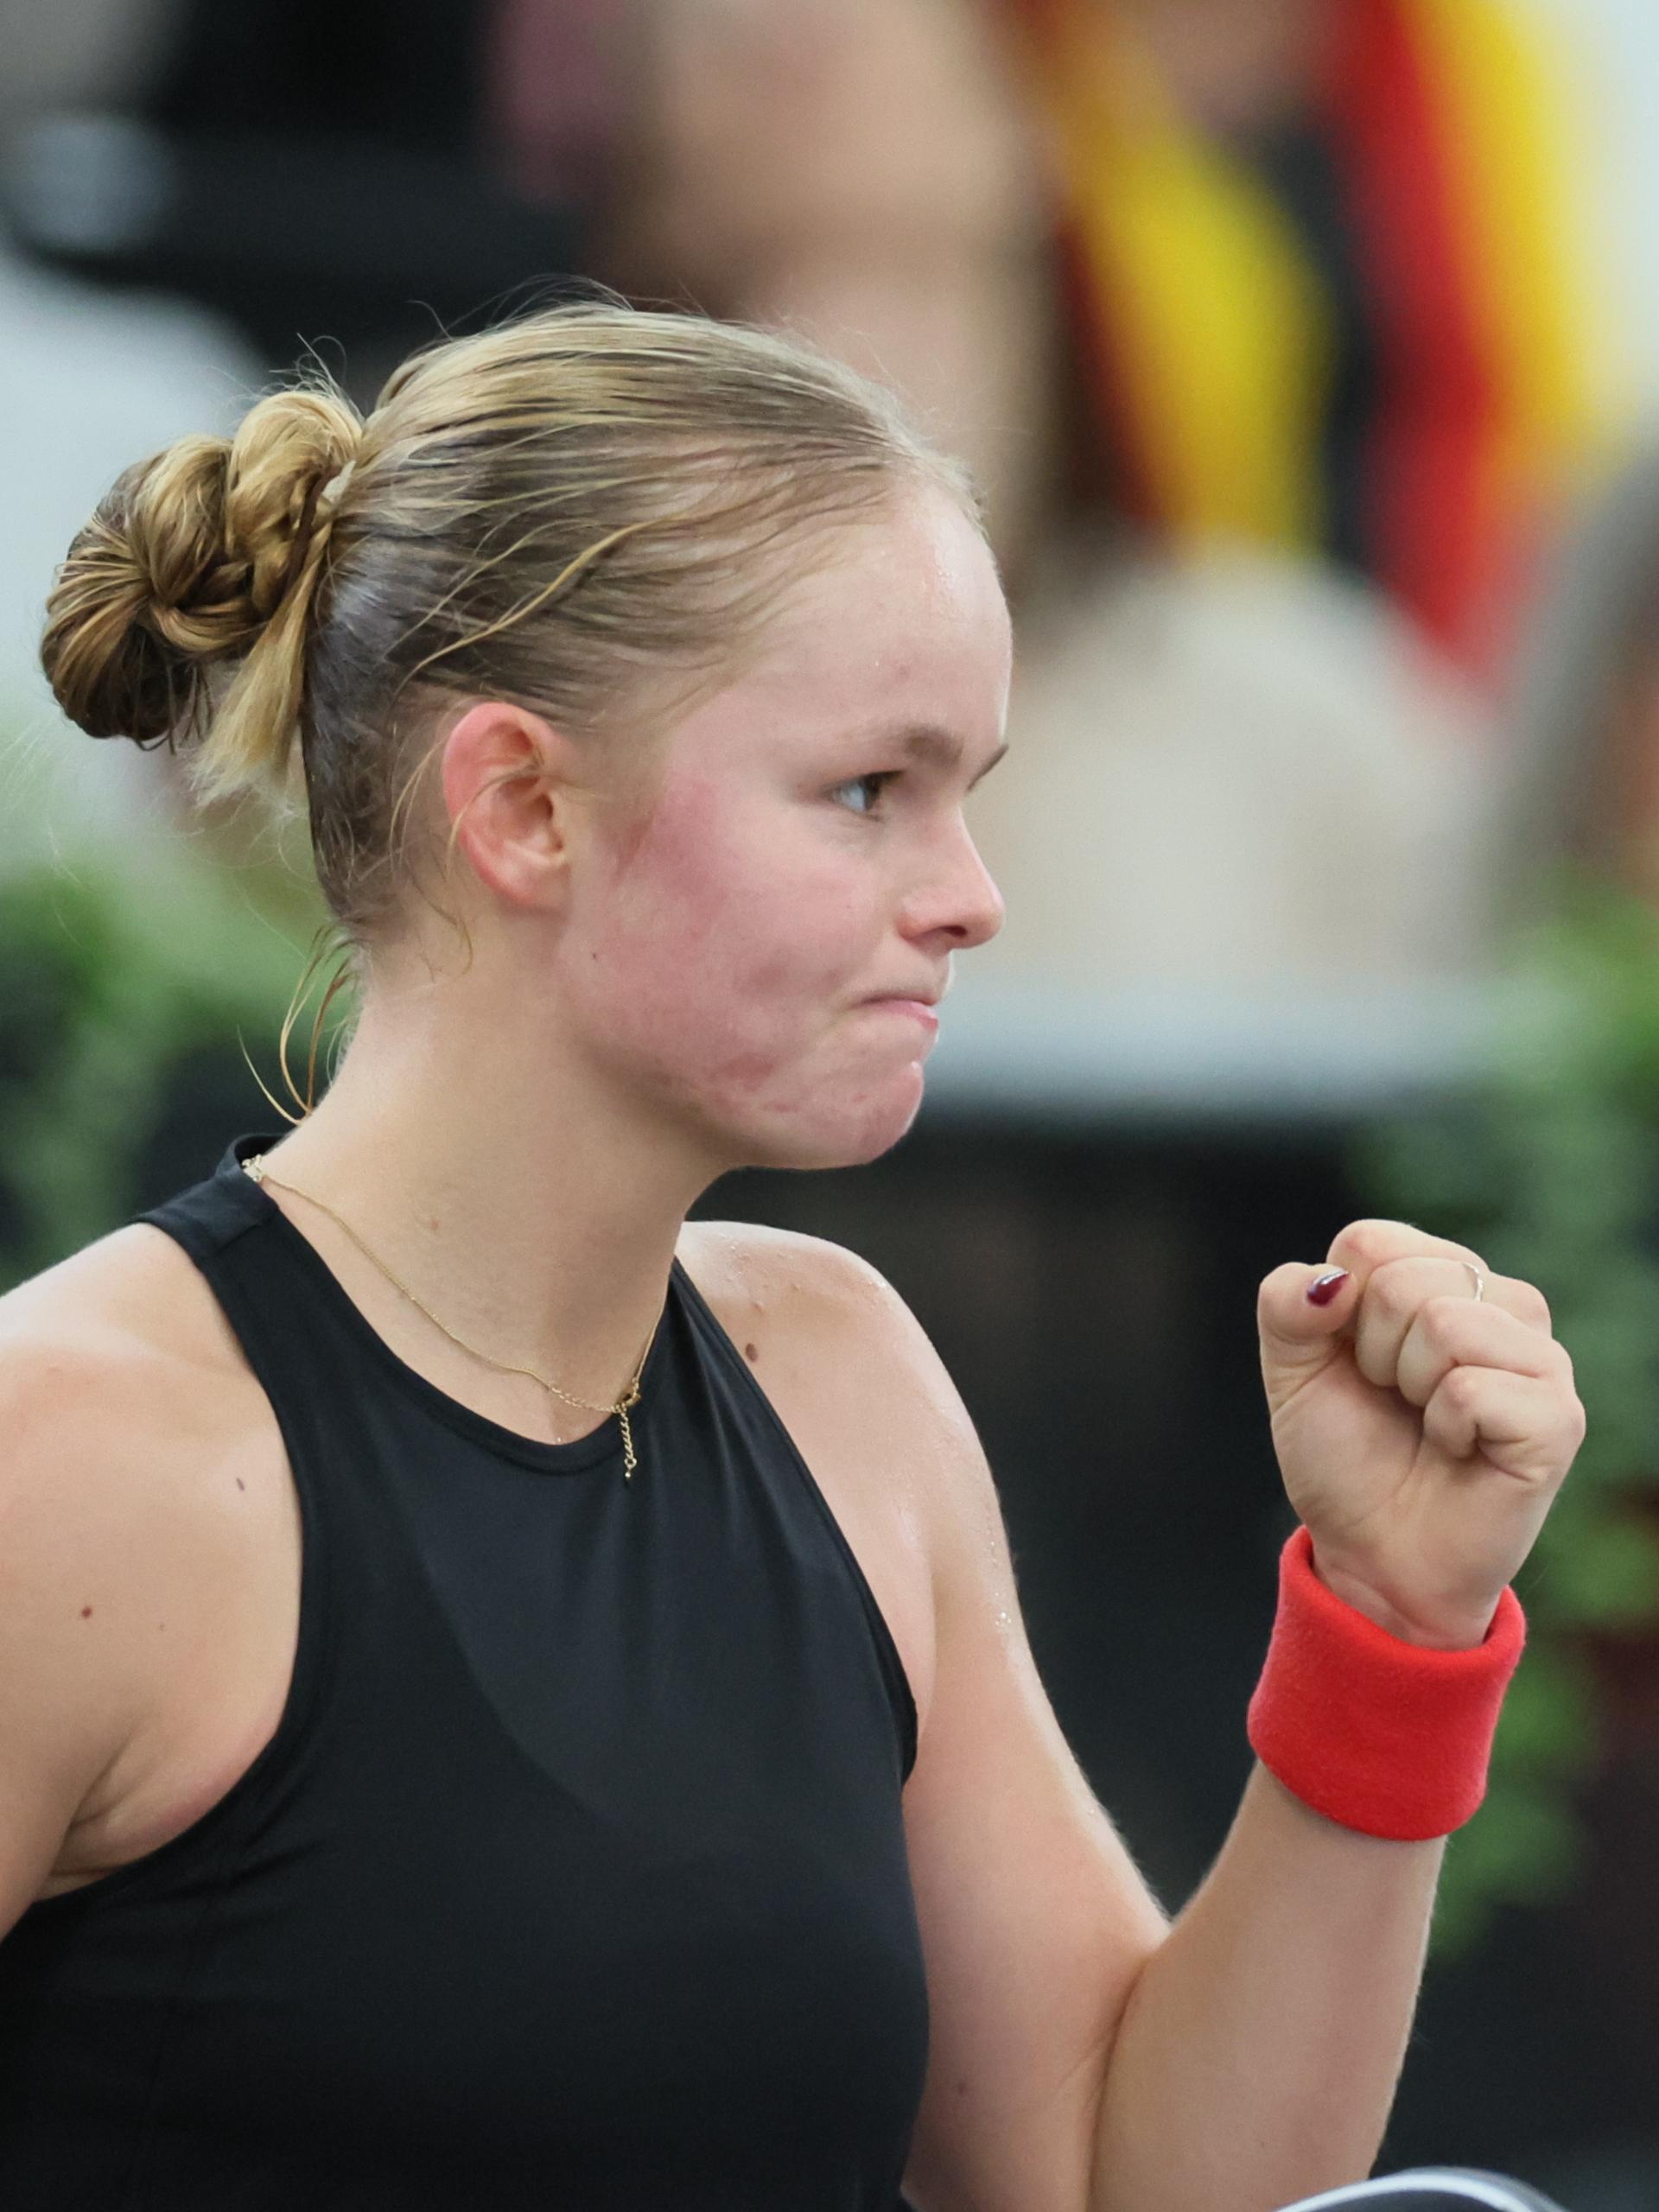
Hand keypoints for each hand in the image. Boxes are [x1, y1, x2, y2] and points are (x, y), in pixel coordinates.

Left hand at [1257, 1221, 1585, 1648]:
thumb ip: (1287, 1303)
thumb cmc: (1345, 1457)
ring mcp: (1539, 1358)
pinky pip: (1473, 1387)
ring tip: (1429, 1424)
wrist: (1373, 1556)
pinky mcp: (1557, 1417)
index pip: (1371, 1241)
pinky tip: (1460, 1452)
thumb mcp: (1292, 1370)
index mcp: (1443, 1277)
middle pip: (1404, 1280)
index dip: (1338, 1312)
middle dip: (1370, 1353)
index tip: (1355, 1364)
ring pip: (1444, 1323)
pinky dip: (1445, 1428)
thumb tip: (1334, 1279)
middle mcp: (1501, 1304)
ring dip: (1408, 1388)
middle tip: (1394, 1402)